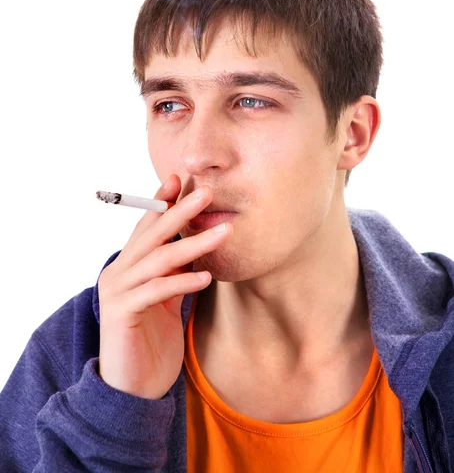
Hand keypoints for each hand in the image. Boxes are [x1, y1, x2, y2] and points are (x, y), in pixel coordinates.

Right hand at [98, 174, 231, 398]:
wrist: (133, 387)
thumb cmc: (152, 339)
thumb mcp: (166, 298)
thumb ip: (174, 272)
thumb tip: (196, 246)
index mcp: (129, 265)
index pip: (146, 226)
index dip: (162, 202)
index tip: (180, 180)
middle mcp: (118, 272)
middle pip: (152, 235)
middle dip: (180, 211)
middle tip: (207, 193)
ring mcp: (117, 292)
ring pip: (158, 259)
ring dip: (194, 244)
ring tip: (224, 233)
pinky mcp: (121, 314)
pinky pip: (156, 291)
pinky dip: (182, 282)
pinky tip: (206, 277)